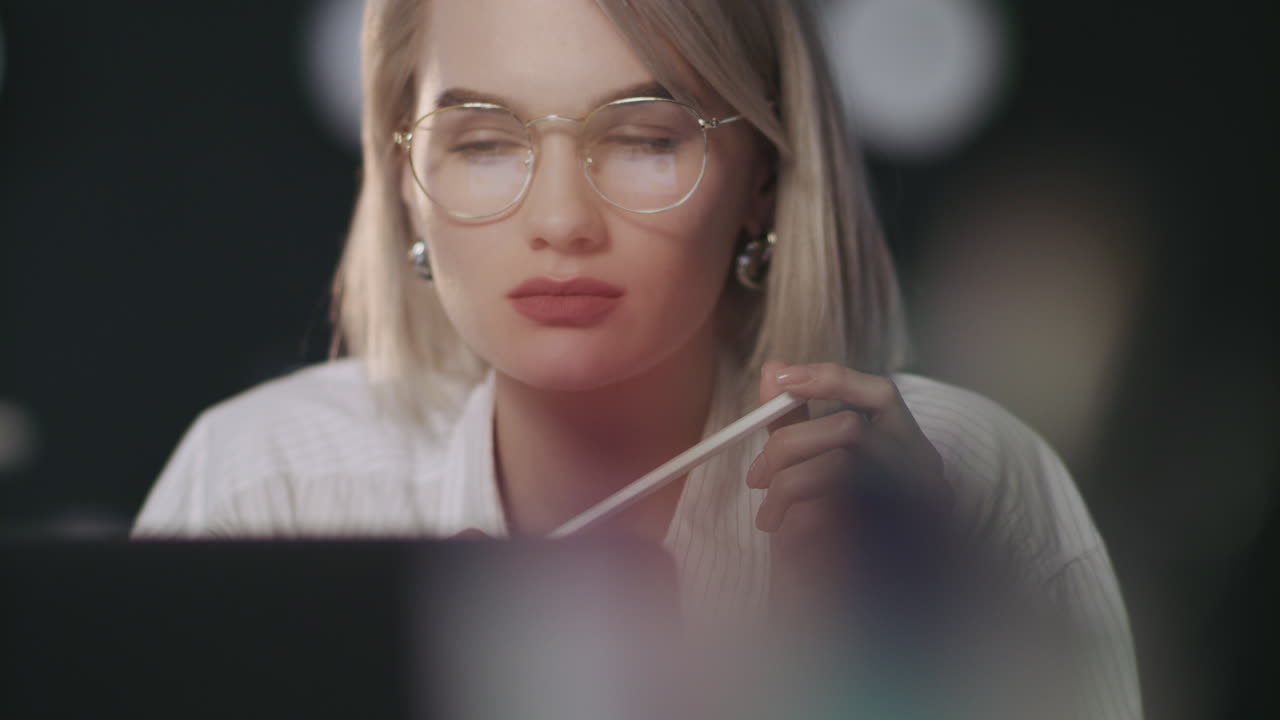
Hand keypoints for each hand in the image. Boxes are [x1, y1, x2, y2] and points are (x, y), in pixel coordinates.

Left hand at [748, 361, 950, 607]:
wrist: (839, 621)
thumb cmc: (828, 543)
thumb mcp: (811, 474)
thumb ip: (796, 423)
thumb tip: (772, 369)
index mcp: (909, 453)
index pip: (881, 395)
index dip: (832, 379)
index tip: (782, 379)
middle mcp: (923, 476)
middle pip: (851, 429)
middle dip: (790, 444)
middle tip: (757, 475)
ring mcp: (917, 512)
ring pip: (840, 466)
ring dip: (789, 484)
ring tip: (770, 516)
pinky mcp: (895, 549)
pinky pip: (835, 514)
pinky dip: (799, 518)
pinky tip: (785, 536)